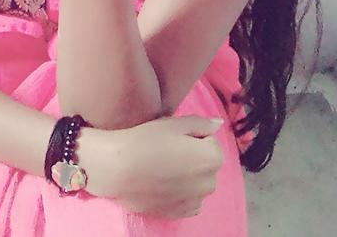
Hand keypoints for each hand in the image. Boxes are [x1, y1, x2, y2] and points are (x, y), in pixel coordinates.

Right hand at [79, 114, 224, 219]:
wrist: (118, 170)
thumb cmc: (146, 140)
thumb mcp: (174, 123)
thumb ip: (201, 123)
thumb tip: (218, 124)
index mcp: (212, 158)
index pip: (209, 140)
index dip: (191, 135)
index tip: (173, 137)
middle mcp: (210, 182)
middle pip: (205, 162)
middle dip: (193, 155)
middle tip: (166, 149)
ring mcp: (195, 201)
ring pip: (198, 181)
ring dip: (188, 174)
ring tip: (162, 167)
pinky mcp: (180, 213)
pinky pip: (190, 199)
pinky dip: (181, 192)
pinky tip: (163, 183)